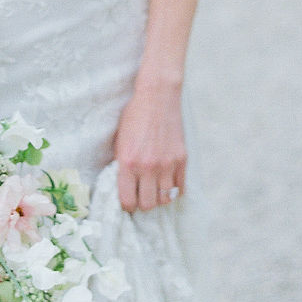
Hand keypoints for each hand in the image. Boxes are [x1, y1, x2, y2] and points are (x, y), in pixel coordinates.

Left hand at [112, 83, 185, 212]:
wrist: (157, 97)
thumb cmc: (134, 116)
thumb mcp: (120, 140)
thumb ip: (121, 165)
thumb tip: (122, 187)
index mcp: (128, 162)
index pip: (127, 201)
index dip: (127, 204)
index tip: (128, 199)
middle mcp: (148, 167)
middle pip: (148, 205)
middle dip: (143, 202)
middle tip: (141, 194)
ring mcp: (167, 164)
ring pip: (165, 200)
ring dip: (159, 197)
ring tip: (155, 188)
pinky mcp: (182, 160)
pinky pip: (180, 188)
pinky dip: (174, 189)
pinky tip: (168, 181)